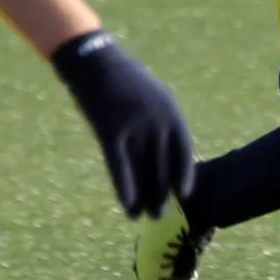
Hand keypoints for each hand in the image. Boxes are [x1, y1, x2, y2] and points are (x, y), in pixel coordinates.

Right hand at [51, 31, 194, 218]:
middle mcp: (157, 120)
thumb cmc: (125, 82)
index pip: (183, 150)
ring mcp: (134, 125)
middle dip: (162, 190)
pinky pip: (119, 165)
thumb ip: (162, 123)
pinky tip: (127, 205)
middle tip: (161, 213)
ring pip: (142, 169)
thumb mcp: (153, 97)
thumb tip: (167, 155)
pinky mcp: (109, 131)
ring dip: (144, 195)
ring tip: (143, 216)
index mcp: (170, 111)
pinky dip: (124, 186)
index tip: (185, 194)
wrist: (95, 63)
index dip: (184, 174)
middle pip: (162, 164)